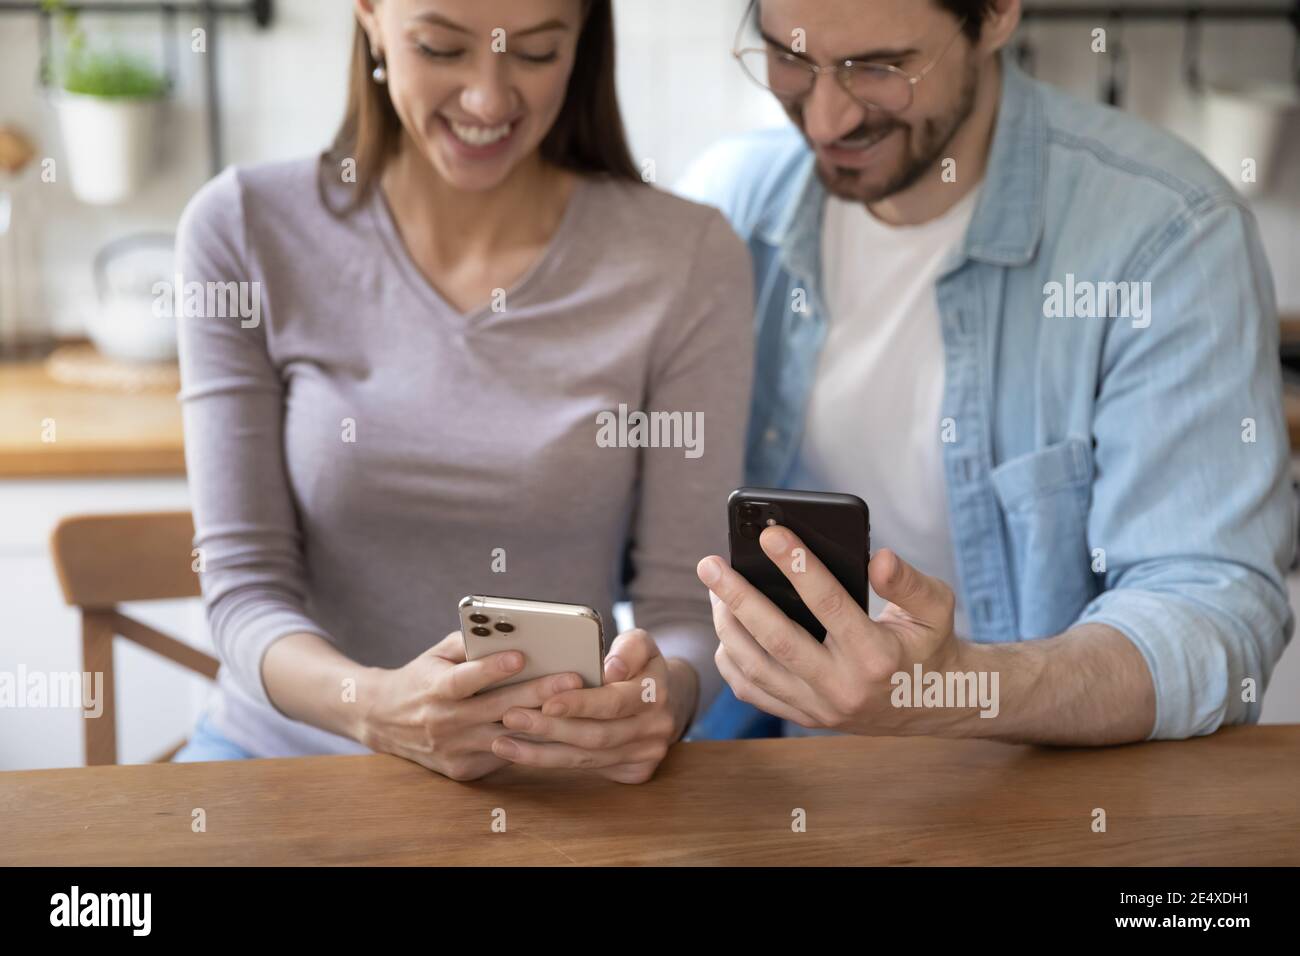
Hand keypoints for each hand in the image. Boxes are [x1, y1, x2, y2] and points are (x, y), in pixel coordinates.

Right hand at [359, 631, 581, 780]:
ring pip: (507, 737)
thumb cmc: (422, 677)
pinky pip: (503, 755)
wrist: (384, 721)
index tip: (521, 656)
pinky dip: (530, 742)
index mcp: (435, 689)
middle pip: (497, 709)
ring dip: (542, 722)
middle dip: (538, 693)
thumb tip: (509, 632)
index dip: (491, 669)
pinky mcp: (462, 770)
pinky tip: (557, 728)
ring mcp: (454, 750)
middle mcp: (444, 722)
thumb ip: (469, 643)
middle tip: (573, 679)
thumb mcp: (437, 653)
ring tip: (576, 705)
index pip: (464, 680)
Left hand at [490, 629, 695, 783]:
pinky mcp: (633, 772)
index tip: (547, 701)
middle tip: (510, 716)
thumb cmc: (640, 664)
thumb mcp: (640, 644)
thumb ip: (628, 648)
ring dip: (541, 752)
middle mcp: (655, 728)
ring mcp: (645, 754)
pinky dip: (550, 761)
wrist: (666, 699)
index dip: (580, 704)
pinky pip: (586, 768)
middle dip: (550, 728)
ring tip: (502, 740)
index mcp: (655, 693)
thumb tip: (611, 668)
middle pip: (596, 735)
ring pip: (587, 758)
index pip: (615, 702)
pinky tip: (521, 753)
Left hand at [696, 526, 962, 735]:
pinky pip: (754, 692)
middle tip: (709, 564)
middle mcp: (844, 687)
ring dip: (727, 626)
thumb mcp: (936, 607)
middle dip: (738, 597)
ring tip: (714, 590)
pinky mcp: (805, 717)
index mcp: (877, 656)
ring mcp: (820, 708)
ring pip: (756, 668)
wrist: (935, 703)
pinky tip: (725, 629)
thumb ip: (908, 582)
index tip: (769, 533)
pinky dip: (732, 662)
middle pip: (777, 639)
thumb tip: (878, 559)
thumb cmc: (929, 643)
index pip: (829, 604)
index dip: (798, 566)